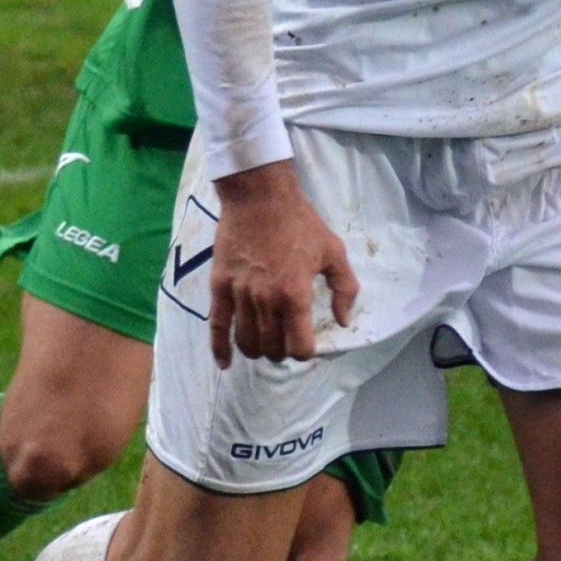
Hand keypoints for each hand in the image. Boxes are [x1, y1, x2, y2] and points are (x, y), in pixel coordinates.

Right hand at [208, 161, 358, 366]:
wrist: (259, 197)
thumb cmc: (300, 222)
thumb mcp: (334, 251)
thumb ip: (344, 289)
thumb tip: (343, 320)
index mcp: (295, 295)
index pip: (300, 347)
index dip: (306, 351)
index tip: (308, 344)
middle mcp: (266, 301)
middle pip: (272, 348)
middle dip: (282, 352)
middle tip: (286, 341)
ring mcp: (240, 295)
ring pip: (247, 341)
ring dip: (258, 350)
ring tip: (265, 344)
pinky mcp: (220, 287)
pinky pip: (217, 326)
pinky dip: (220, 349)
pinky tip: (225, 363)